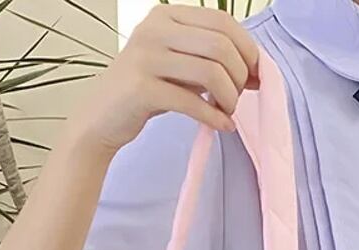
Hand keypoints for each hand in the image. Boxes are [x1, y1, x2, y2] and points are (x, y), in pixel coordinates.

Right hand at [70, 5, 258, 152]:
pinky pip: (193, 102)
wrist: (102, 118)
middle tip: (237, 98)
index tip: (254, 76)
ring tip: (227, 112)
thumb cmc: (146, 91)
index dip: (247, 50)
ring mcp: (146, 57)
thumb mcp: (179, 65)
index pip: (222, 22)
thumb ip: (210, 61)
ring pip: (211, 73)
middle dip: (239, 76)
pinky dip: (215, 117)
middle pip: (221, 46)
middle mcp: (154, 29)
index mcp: (166, 14)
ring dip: (229, 98)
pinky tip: (222, 126)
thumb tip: (256, 72)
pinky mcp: (142, 89)